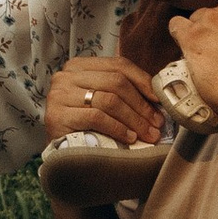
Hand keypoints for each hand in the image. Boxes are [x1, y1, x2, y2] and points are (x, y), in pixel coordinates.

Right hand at [44, 55, 165, 145]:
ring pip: (109, 100)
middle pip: (115, 82)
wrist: (61, 154)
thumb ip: (122, 91)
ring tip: (148, 134)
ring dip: (134, 119)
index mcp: (79, 66)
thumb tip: (158, 94)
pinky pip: (96, 118)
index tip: (160, 99)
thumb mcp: (103, 101)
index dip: (143, 81)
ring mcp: (59, 95)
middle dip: (141, 105)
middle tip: (157, 124)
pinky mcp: (57, 116)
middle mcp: (66, 76)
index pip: (118, 64)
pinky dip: (118, 128)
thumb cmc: (85, 126)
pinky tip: (129, 138)